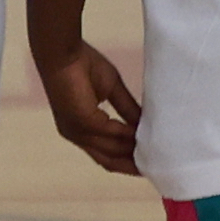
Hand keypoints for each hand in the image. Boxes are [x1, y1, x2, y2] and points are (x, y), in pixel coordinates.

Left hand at [33, 36, 143, 175]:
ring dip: (134, 151)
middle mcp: (76, 135)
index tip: (147, 163)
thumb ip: (126, 109)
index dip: (125, 160)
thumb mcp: (110, 90)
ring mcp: (77, 131)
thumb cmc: (82, 65)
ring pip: (111, 150)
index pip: (104, 153)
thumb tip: (145, 126)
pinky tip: (144, 134)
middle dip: (131, 166)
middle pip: (108, 160)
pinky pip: (111, 133)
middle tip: (156, 168)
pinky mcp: (83, 121)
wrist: (63, 52)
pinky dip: (128, 135)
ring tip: (156, 152)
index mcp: (79, 129)